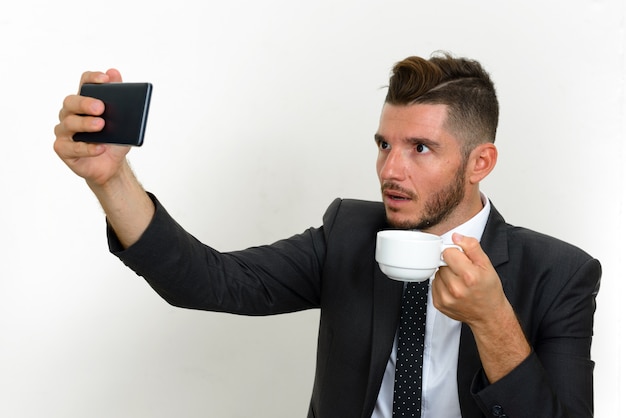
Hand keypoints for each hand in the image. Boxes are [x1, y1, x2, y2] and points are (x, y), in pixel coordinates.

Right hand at [53, 69, 130, 186]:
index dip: (92, 79)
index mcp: (84, 102)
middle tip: (100, 107)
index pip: (84, 83)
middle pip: (71, 102)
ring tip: (101, 125)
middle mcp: (69, 114)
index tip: (105, 80)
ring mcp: (64, 131)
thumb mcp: (124, 121)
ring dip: (85, 124)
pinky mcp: (62, 149)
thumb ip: (121, 99)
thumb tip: (114, 73)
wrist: (112, 166)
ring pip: (69, 124)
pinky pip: (72, 148)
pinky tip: (100, 147)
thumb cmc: (114, 140)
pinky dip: (87, 148)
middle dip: (85, 103)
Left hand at [433, 233, 530, 382]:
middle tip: (463, 272)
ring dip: (446, 274)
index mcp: (469, 276)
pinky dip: (442, 284)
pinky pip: (434, 285)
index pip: (448, 252)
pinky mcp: (439, 303)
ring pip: (437, 273)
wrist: (489, 315)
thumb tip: (456, 237)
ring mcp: (446, 298)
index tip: (462, 259)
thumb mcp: (487, 265)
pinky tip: (453, 289)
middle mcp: (456, 288)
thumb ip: (471, 247)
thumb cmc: (489, 290)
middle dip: (451, 264)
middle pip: (442, 263)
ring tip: (459, 281)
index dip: (455, 253)